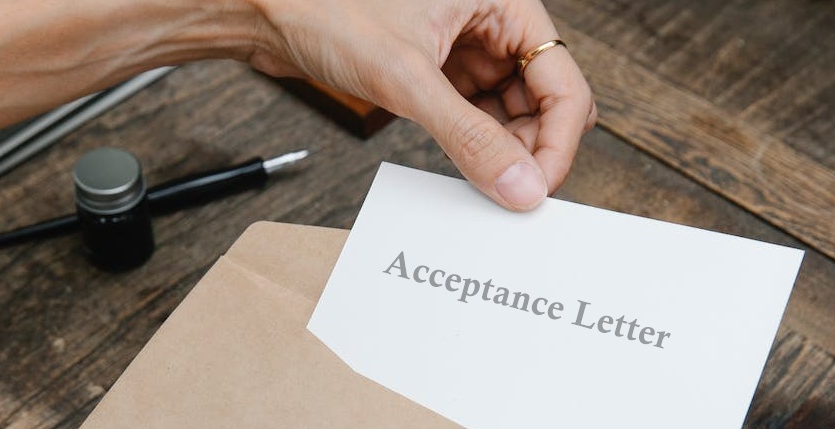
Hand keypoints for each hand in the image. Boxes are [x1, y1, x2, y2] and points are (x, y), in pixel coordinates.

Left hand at [247, 0, 595, 209]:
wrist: (272, 15)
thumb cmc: (330, 10)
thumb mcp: (407, 78)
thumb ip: (468, 136)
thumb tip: (519, 186)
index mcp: (503, 3)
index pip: (562, 80)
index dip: (559, 140)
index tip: (539, 187)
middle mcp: (492, 25)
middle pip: (544, 100)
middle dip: (534, 149)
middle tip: (515, 196)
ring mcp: (466, 50)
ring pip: (512, 113)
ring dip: (506, 152)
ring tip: (490, 187)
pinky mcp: (439, 73)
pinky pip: (477, 117)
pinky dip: (476, 146)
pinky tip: (469, 171)